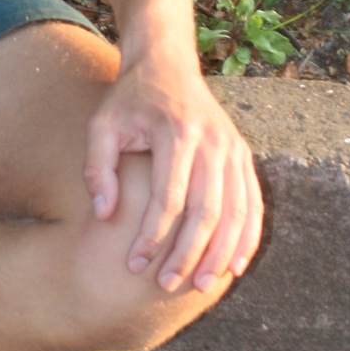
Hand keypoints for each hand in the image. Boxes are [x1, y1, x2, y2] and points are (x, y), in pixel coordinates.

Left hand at [83, 52, 262, 294]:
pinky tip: (235, 265)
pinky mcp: (242, 154)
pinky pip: (252, 202)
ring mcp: (232, 148)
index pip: (168, 198)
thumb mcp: (102, 124)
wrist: (166, 63)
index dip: (152, 236)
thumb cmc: (129, 100)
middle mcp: (212, 141)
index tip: (134, 264)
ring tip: (201, 286)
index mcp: (176, 133)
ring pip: (236, 211)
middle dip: (187, 254)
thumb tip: (103, 214)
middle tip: (167, 285)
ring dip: (220, 253)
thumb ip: (97, 168)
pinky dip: (247, 237)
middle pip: (206, 210)